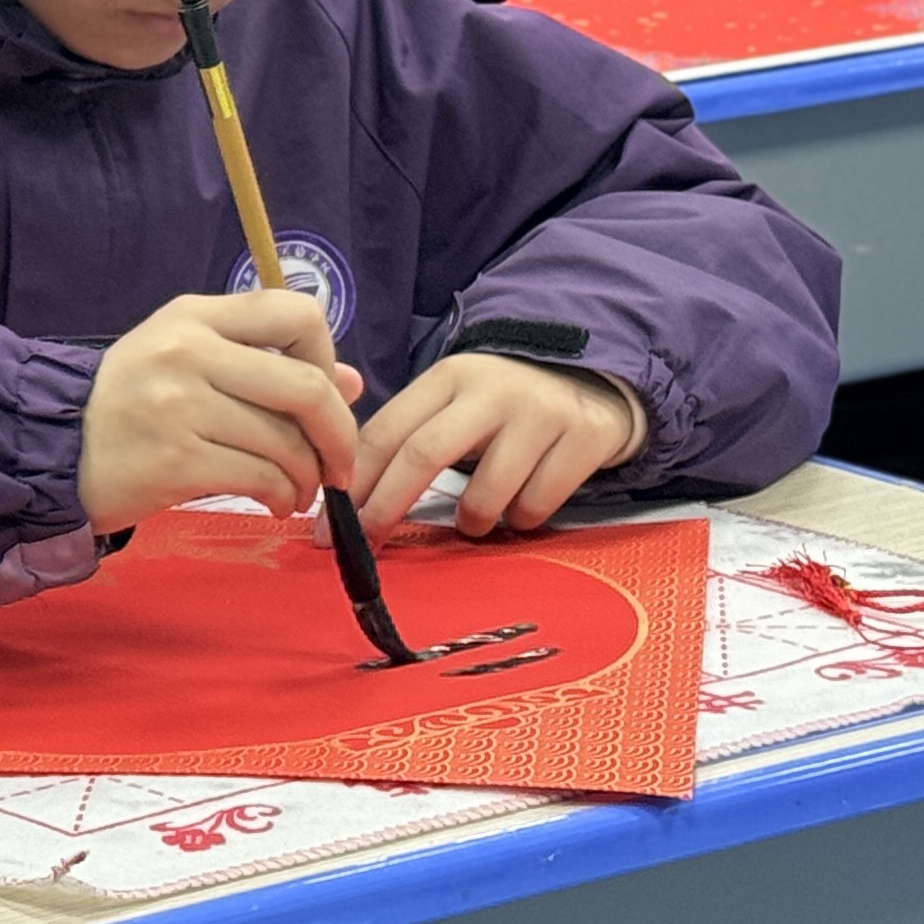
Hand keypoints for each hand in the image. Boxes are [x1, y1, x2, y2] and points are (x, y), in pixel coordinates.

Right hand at [74, 286, 365, 532]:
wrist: (51, 446)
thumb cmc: (127, 402)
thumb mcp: (187, 362)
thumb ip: (264, 365)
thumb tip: (351, 382)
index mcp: (194, 316)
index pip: (296, 312)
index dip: (328, 356)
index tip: (324, 393)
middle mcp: (188, 351)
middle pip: (306, 386)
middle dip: (339, 434)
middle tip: (338, 464)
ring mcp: (180, 407)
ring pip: (287, 443)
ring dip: (308, 477)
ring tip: (296, 491)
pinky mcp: (175, 462)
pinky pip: (260, 479)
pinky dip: (282, 497)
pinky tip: (275, 503)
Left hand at [354, 354, 643, 535]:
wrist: (595, 382)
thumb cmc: (504, 407)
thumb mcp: (455, 401)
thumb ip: (408, 432)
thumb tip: (345, 491)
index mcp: (449, 377)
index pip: (387, 430)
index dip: (354, 482)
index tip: (329, 526)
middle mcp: (491, 390)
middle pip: (423, 455)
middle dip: (385, 508)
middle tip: (366, 547)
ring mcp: (540, 413)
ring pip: (485, 496)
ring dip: (470, 524)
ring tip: (475, 520)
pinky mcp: (584, 439)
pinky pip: (535, 508)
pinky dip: (520, 521)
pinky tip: (522, 503)